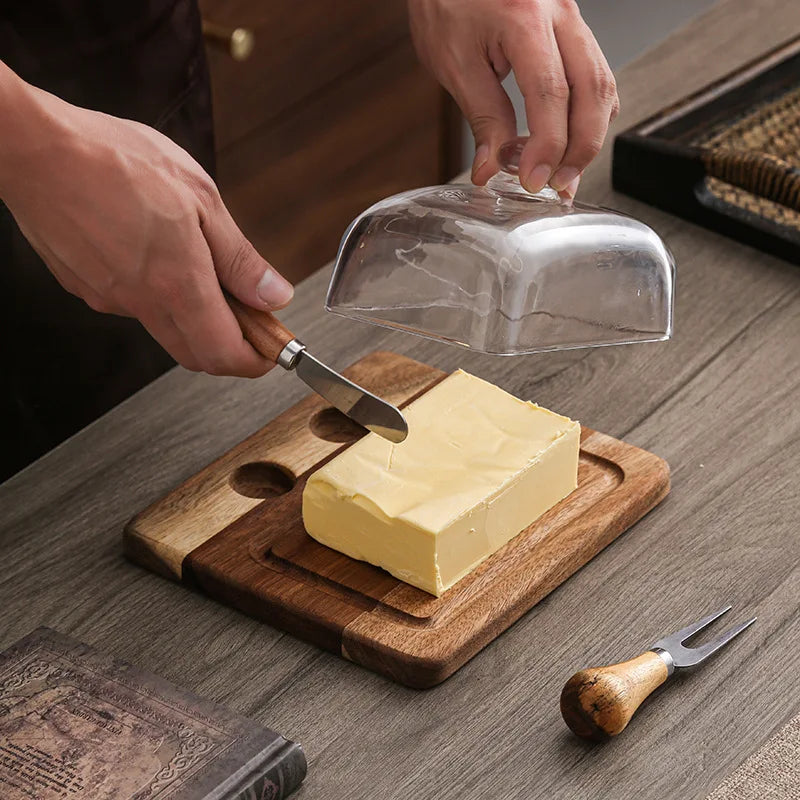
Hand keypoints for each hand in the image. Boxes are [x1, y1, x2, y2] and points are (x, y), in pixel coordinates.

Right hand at [0, 66, 292, 377]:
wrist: (34, 149)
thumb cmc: (114, 161)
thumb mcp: (201, 199)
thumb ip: (240, 257)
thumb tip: (273, 294)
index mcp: (177, 285)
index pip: (225, 354)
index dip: (256, 360)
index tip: (272, 350)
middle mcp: (142, 303)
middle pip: (197, 355)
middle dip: (231, 348)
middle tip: (251, 320)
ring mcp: (110, 299)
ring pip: (167, 330)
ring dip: (197, 320)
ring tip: (206, 272)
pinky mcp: (87, 288)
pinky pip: (135, 307)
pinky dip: (161, 297)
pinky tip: (160, 257)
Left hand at [408, 0, 618, 197]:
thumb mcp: (453, 61)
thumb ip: (481, 116)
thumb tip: (493, 168)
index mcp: (524, 18)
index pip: (551, 94)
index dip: (548, 146)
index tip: (533, 180)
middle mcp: (559, 12)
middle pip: (593, 90)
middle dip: (581, 147)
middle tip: (559, 184)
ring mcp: (572, 16)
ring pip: (602, 83)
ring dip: (590, 134)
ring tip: (565, 172)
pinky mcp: (572, 26)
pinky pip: (595, 73)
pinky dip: (588, 113)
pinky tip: (572, 139)